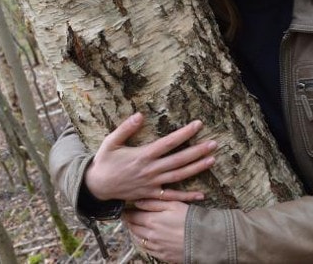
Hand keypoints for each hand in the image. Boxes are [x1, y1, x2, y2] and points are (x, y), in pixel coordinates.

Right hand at [84, 112, 216, 201]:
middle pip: (179, 160)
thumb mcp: (110, 141)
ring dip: (197, 168)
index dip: (185, 133)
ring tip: (212, 160)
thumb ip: (125, 128)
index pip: (169, 142)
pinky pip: (172, 197)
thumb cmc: (105, 161)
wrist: (97, 187)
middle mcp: (151, 170)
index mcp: (143, 155)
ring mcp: (153, 184)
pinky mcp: (151, 195)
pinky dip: (187, 196)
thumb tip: (139, 115)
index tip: (198, 125)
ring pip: (179, 176)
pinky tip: (201, 194)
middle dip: (198, 151)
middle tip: (214, 144)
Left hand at [123, 199, 188, 262]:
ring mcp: (155, 246)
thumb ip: (153, 203)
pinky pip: (146, 249)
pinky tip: (143, 238)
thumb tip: (137, 201)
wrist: (202, 239)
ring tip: (133, 226)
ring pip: (138, 239)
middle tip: (127, 217)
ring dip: (134, 232)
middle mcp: (150, 234)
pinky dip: (142, 242)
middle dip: (129, 222)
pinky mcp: (161, 255)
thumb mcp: (172, 204)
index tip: (124, 209)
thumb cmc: (188, 218)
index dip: (127, 212)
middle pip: (133, 228)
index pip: (133, 216)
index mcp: (151, 220)